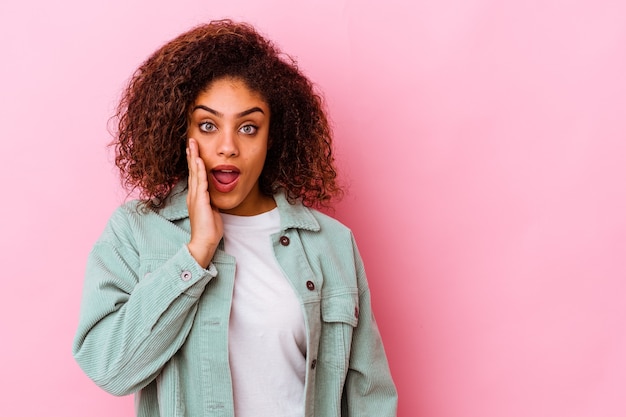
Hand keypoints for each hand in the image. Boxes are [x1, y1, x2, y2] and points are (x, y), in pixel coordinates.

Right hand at [186, 138, 222, 267]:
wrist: (204, 242)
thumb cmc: (209, 230)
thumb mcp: (212, 211)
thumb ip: (212, 202)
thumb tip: (214, 197)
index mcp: (196, 197)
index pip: (195, 175)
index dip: (194, 162)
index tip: (195, 150)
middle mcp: (193, 195)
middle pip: (192, 170)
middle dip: (192, 155)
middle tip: (190, 140)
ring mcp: (195, 198)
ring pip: (194, 173)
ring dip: (194, 158)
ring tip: (193, 144)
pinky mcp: (200, 201)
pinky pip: (200, 183)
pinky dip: (199, 171)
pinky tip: (199, 161)